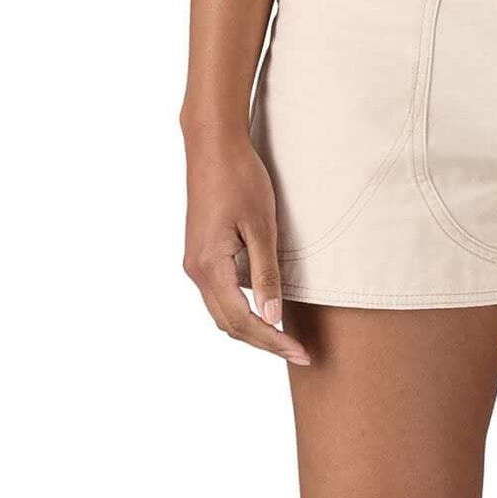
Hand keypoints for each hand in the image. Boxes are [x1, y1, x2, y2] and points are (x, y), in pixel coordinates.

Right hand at [182, 129, 311, 367]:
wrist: (213, 145)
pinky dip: (241, 308)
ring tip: (286, 337)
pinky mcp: (200, 253)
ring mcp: (195, 263)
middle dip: (264, 342)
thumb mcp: (261, 225)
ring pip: (222, 312)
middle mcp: (196, 271)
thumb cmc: (241, 179)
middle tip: (299, 352)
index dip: (273, 341)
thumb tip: (272, 316)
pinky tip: (264, 307)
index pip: (243, 321)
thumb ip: (265, 273)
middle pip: (229, 324)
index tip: (301, 352)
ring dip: (252, 328)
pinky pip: (219, 294)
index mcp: (209, 268)